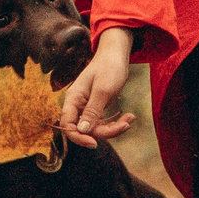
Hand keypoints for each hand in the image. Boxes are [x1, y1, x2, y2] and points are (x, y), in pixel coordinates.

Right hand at [58, 26, 137, 147]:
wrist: (117, 54)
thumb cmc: (109, 68)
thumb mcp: (103, 90)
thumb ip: (92, 111)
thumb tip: (82, 130)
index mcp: (73, 99)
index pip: (68, 125)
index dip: (78, 137)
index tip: (94, 143)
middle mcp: (78, 105)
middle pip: (86, 129)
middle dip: (106, 131)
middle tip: (125, 125)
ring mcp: (88, 107)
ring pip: (97, 128)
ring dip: (114, 128)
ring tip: (130, 118)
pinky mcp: (98, 108)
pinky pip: (104, 122)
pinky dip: (117, 122)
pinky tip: (130, 116)